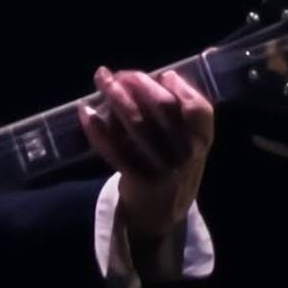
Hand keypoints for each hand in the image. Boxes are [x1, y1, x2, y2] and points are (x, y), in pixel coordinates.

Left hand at [78, 67, 213, 239]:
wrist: (161, 214)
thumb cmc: (172, 167)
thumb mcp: (187, 144)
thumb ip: (179, 115)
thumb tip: (152, 78)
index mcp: (202, 141)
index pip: (198, 109)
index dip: (180, 87)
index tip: (163, 75)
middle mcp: (186, 154)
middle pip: (163, 107)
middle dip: (139, 83)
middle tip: (119, 74)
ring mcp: (163, 168)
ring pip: (137, 124)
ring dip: (115, 96)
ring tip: (102, 79)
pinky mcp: (139, 179)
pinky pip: (114, 149)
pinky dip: (97, 128)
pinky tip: (85, 111)